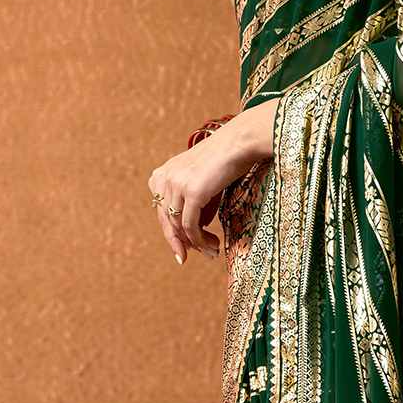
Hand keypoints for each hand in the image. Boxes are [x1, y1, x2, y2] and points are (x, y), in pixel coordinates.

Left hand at [147, 120, 252, 264]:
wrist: (240, 142)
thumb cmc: (225, 160)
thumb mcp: (202, 182)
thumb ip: (193, 204)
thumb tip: (195, 231)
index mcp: (161, 174)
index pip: (162, 212)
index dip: (172, 234)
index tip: (183, 251)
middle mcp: (164, 178)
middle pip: (166, 221)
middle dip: (179, 243)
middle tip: (189, 259)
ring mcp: (176, 184)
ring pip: (179, 227)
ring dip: (196, 244)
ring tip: (211, 251)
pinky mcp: (191, 192)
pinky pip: (190, 226)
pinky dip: (199, 240)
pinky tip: (212, 244)